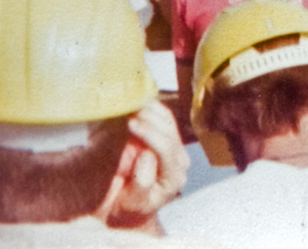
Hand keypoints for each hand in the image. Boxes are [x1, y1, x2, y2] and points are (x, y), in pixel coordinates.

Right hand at [109, 101, 189, 229]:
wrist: (129, 208)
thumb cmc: (127, 207)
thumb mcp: (131, 204)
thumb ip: (141, 184)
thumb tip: (146, 155)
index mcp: (174, 177)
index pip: (166, 147)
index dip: (149, 132)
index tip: (130, 123)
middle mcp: (180, 160)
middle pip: (169, 129)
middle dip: (149, 115)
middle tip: (128, 106)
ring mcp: (176, 147)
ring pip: (167, 119)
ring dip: (149, 107)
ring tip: (131, 100)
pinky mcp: (168, 137)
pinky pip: (162, 116)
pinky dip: (150, 107)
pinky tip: (137, 100)